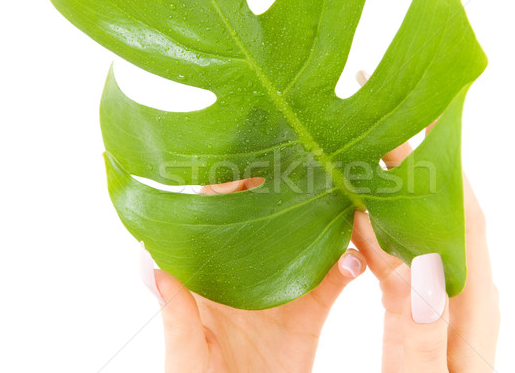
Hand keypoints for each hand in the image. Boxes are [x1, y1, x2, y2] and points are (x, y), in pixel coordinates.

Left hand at [140, 178, 367, 372]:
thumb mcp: (184, 356)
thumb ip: (176, 317)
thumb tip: (155, 268)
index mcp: (211, 277)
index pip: (214, 218)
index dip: (227, 188)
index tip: (244, 161)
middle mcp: (248, 275)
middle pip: (266, 221)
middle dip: (283, 190)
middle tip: (303, 162)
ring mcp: (282, 292)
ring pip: (307, 243)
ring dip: (324, 221)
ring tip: (340, 195)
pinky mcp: (310, 314)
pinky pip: (334, 284)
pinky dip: (349, 268)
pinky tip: (358, 258)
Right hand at [350, 139, 499, 371]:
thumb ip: (419, 332)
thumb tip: (416, 257)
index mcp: (470, 305)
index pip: (462, 214)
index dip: (440, 161)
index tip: (409, 116)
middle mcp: (458, 291)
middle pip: (436, 210)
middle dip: (407, 162)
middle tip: (366, 120)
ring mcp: (436, 297)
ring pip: (413, 228)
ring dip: (386, 188)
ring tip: (353, 153)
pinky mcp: (415, 308)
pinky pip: (396, 255)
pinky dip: (374, 227)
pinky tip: (348, 217)